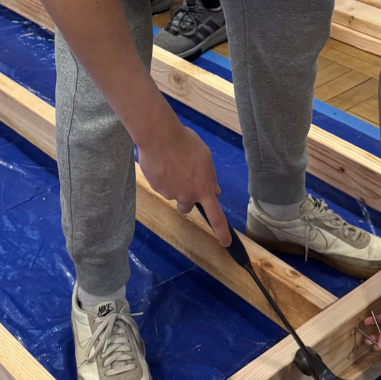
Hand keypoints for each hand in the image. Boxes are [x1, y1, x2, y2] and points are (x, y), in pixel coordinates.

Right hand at [138, 120, 230, 245]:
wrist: (159, 136)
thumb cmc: (186, 143)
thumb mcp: (205, 157)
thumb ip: (210, 176)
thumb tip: (214, 191)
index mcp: (202, 188)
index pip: (216, 216)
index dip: (222, 232)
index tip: (226, 243)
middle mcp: (186, 195)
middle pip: (186, 208)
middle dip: (186, 199)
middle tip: (183, 182)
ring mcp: (169, 193)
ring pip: (172, 194)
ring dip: (173, 185)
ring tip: (170, 163)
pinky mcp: (155, 187)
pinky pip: (160, 186)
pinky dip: (161, 178)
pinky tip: (161, 163)